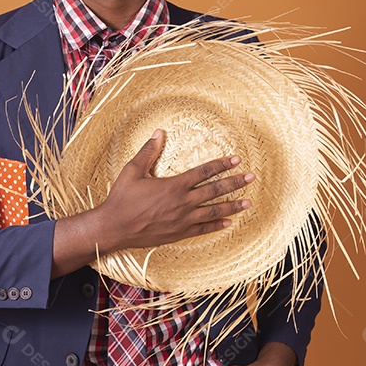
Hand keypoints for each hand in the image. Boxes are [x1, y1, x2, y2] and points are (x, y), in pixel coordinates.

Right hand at [96, 129, 253, 251]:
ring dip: (232, 206)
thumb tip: (159, 132)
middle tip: (251, 178)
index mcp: (174, 185)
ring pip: (213, 211)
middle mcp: (182, 202)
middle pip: (215, 191)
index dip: (221, 164)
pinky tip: (228, 222)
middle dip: (235, 183)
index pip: (204, 172)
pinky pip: (203, 229)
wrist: (114, 227)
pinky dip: (216, 225)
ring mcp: (183, 220)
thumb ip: (148, 151)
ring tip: (247, 202)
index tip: (236, 159)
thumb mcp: (133, 170)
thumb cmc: (122, 198)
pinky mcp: (179, 233)